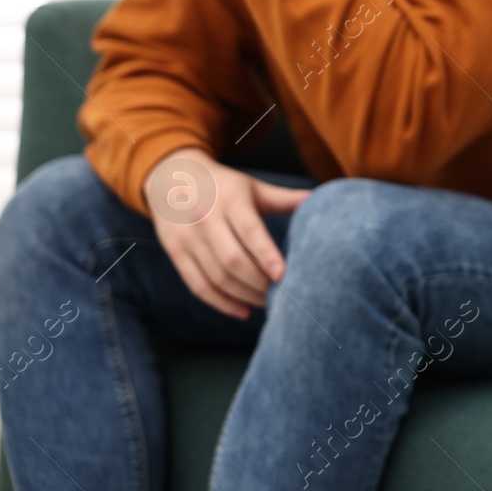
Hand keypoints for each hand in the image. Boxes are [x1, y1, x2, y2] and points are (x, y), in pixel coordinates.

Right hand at [144, 148, 310, 319]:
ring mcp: (187, 238)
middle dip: (259, 282)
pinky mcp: (175, 253)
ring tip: (267, 302)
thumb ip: (284, 198)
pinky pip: (198, 285)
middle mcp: (205, 219)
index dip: (266, 254)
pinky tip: (243, 311)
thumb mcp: (253, 187)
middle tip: (282, 293)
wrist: (172, 179)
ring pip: (216, 277)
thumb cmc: (225, 187)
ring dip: (244, 295)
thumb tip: (320, 201)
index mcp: (231, 200)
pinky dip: (221, 303)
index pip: (249, 231)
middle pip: (232, 260)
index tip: (284, 275)